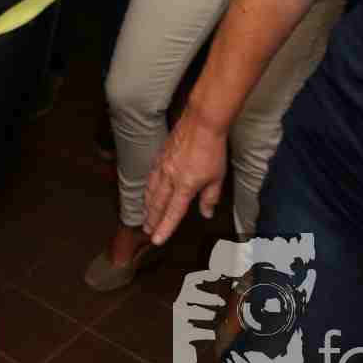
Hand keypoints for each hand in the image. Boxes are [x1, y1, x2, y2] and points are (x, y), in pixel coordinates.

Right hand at [142, 108, 231, 245]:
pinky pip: (151, 176)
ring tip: (145, 215)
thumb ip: (210, 197)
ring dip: (148, 205)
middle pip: (158, 204)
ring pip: (151, 190)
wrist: (202, 122)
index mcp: (185, 186)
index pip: (173, 213)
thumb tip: (206, 213)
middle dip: (152, 219)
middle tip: (146, 230)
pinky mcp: (160, 156)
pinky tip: (148, 190)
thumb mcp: (217, 177)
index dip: (164, 228)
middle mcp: (170, 178)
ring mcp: (162, 166)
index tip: (156, 240)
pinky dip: (148, 188)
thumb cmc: (213, 149)